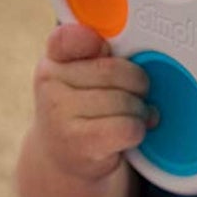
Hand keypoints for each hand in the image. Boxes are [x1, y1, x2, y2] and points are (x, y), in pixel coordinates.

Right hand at [33, 23, 155, 181]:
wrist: (64, 159)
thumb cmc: (85, 111)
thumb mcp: (84, 77)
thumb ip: (101, 57)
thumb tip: (146, 59)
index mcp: (54, 58)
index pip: (70, 37)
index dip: (96, 42)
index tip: (106, 50)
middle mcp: (49, 83)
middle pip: (114, 70)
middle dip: (137, 84)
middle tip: (137, 95)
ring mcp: (59, 114)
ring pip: (125, 101)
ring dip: (139, 112)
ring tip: (130, 118)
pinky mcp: (78, 142)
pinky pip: (127, 127)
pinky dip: (137, 131)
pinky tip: (128, 135)